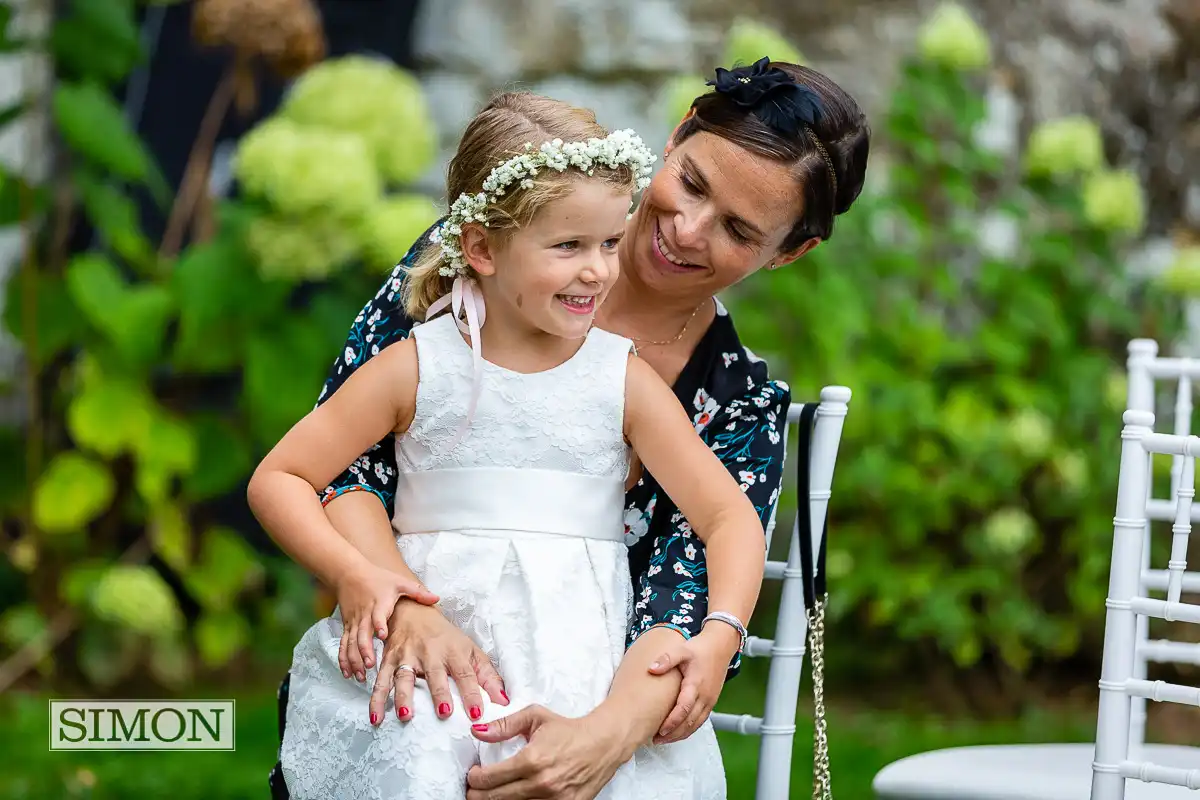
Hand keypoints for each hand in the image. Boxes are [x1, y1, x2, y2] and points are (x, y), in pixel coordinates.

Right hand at [334, 561, 438, 680]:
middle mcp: (365, 615)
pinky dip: (344, 659)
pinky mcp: (347, 627)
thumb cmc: (377, 579)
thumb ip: (418, 592)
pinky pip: (343, 644)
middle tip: (370, 665)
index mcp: (379, 604)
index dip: (379, 624)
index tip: (383, 636)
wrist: (350, 574)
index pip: (378, 615)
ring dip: (354, 659)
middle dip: (365, 650)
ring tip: (360, 675)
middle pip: (362, 634)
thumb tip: (437, 598)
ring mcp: (354, 622)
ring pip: (351, 643)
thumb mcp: (399, 582)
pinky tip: (348, 673)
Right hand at [368, 599, 507, 726]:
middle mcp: (430, 653)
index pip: (466, 674)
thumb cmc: (445, 637)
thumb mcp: (470, 650)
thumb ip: (487, 676)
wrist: (413, 610)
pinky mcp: (389, 659)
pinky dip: (376, 698)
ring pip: (405, 676)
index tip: (476, 714)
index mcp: (454, 651)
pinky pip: (381, 679)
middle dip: (440, 693)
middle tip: (444, 713)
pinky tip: (376, 716)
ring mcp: (407, 655)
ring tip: (406, 716)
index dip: (472, 694)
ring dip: (404, 696)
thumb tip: (503, 701)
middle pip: (436, 675)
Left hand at [466, 705, 628, 799]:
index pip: (490, 778)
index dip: (475, 778)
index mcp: (532, 760)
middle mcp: (541, 784)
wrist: (603, 743)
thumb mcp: (535, 718)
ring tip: (493, 795)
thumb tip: (478, 731)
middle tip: (474, 791)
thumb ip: (504, 725)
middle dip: (479, 795)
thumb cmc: (569, 730)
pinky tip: (515, 798)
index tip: (473, 775)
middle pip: (496, 799)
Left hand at [647, 625, 739, 743]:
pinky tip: (678, 733)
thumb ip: (666, 659)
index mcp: (696, 684)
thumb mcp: (681, 650)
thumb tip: (651, 669)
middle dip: (673, 734)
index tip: (659, 730)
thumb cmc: (700, 649)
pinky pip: (700, 721)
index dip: (672, 722)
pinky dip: (689, 730)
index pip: (684, 709)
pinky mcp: (711, 702)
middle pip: (689, 722)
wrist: (720, 647)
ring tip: (663, 740)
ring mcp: (709, 701)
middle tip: (656, 740)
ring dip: (681, 735)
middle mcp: (705, 696)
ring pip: (695, 725)